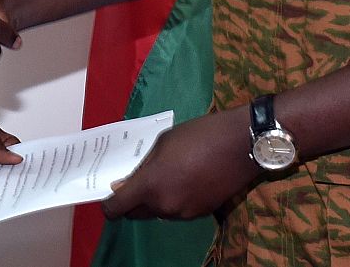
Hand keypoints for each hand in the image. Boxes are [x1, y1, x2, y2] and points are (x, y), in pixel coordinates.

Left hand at [100, 107, 257, 219]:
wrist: (240, 145)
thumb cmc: (198, 135)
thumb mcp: (163, 142)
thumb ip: (142, 166)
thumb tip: (125, 184)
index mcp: (149, 185)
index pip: (117, 209)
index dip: (109, 205)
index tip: (112, 195)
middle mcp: (163, 205)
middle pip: (137, 213)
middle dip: (134, 200)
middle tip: (141, 179)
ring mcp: (183, 213)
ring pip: (159, 211)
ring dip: (157, 199)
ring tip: (171, 174)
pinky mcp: (200, 214)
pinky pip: (178, 210)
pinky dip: (177, 199)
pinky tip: (189, 180)